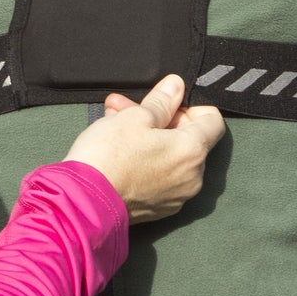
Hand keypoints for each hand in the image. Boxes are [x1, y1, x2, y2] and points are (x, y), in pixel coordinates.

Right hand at [65, 76, 224, 222]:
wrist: (83, 203)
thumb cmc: (109, 156)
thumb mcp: (135, 117)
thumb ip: (161, 101)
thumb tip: (176, 86)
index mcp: (192, 151)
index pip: (213, 121)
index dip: (192, 106)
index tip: (167, 103)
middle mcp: (192, 177)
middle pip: (187, 139)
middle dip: (159, 119)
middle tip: (128, 107)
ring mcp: (176, 197)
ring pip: (169, 157)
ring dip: (148, 137)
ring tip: (114, 122)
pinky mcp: (158, 209)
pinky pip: (160, 176)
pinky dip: (145, 160)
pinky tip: (118, 148)